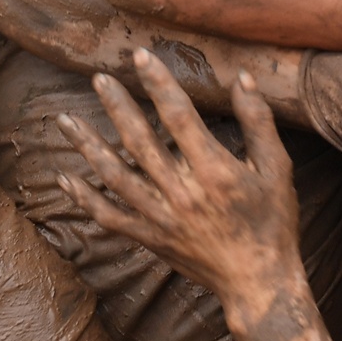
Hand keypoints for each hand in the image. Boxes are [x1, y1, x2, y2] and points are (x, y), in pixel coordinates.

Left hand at [56, 50, 303, 310]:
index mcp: (214, 171)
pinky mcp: (150, 237)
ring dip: (88, 146)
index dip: (158, 83)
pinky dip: (85, 198)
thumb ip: (258, 121)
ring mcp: (161, 217)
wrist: (258, 282)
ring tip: (65, 120)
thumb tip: (241, 78)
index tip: (141, 58)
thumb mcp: (276, 169)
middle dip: (117, 106)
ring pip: (115, 176)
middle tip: (99, 78)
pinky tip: (64, 178)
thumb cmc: (273, 222)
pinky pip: (110, 216)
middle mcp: (182, 192)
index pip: (178, 116)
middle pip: (139, 141)